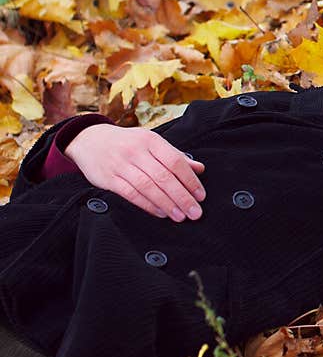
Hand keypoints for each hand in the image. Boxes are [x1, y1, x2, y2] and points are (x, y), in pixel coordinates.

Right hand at [64, 123, 205, 221]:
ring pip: (147, 187)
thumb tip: (200, 168)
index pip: (176, 161)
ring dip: (166, 204)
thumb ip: (175, 156)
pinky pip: (131, 194)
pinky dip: (147, 205)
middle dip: (182, 197)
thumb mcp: (152, 142)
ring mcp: (121, 164)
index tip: (201, 196)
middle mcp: (136, 151)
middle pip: (163, 177)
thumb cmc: (128, 143)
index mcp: (151, 140)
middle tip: (195, 212)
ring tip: (180, 216)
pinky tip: (161, 213)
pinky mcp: (108, 178)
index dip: (190, 180)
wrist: (89, 140)